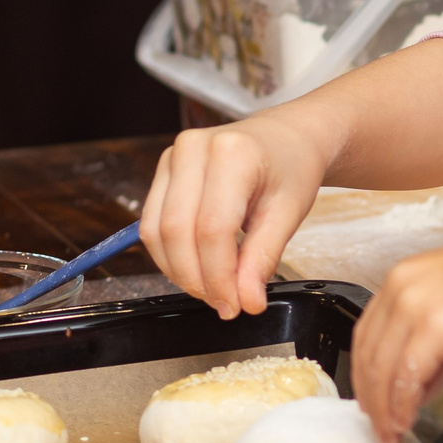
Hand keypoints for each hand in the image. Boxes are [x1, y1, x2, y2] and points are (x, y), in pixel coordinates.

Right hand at [141, 114, 334, 319]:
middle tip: (222, 303)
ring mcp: (172, 157)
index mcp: (232, 153)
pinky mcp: (163, 170)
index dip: (219, 276)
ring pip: (156, 231)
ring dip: (179, 270)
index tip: (234, 305)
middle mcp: (194, 148)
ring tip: (212, 288)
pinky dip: (170, 255)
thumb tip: (246, 301)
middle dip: (196, 278)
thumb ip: (263, 258)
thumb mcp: (289, 213)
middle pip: (177, 230)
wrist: (287, 137)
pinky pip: (152, 223)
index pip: (212, 228)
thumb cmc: (291, 167)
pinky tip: (197, 267)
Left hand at [350, 230, 442, 442]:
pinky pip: (407, 377)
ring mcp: (413, 307)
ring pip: (382, 370)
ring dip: (385, 409)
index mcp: (403, 278)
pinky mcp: (432, 328)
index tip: (371, 398)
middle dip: (371, 398)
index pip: (367, 334)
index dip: (365, 373)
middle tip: (378, 427)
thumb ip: (434, 343)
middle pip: (368, 354)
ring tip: (392, 435)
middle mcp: (400, 288)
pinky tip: (407, 421)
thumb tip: (420, 382)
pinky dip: (403, 405)